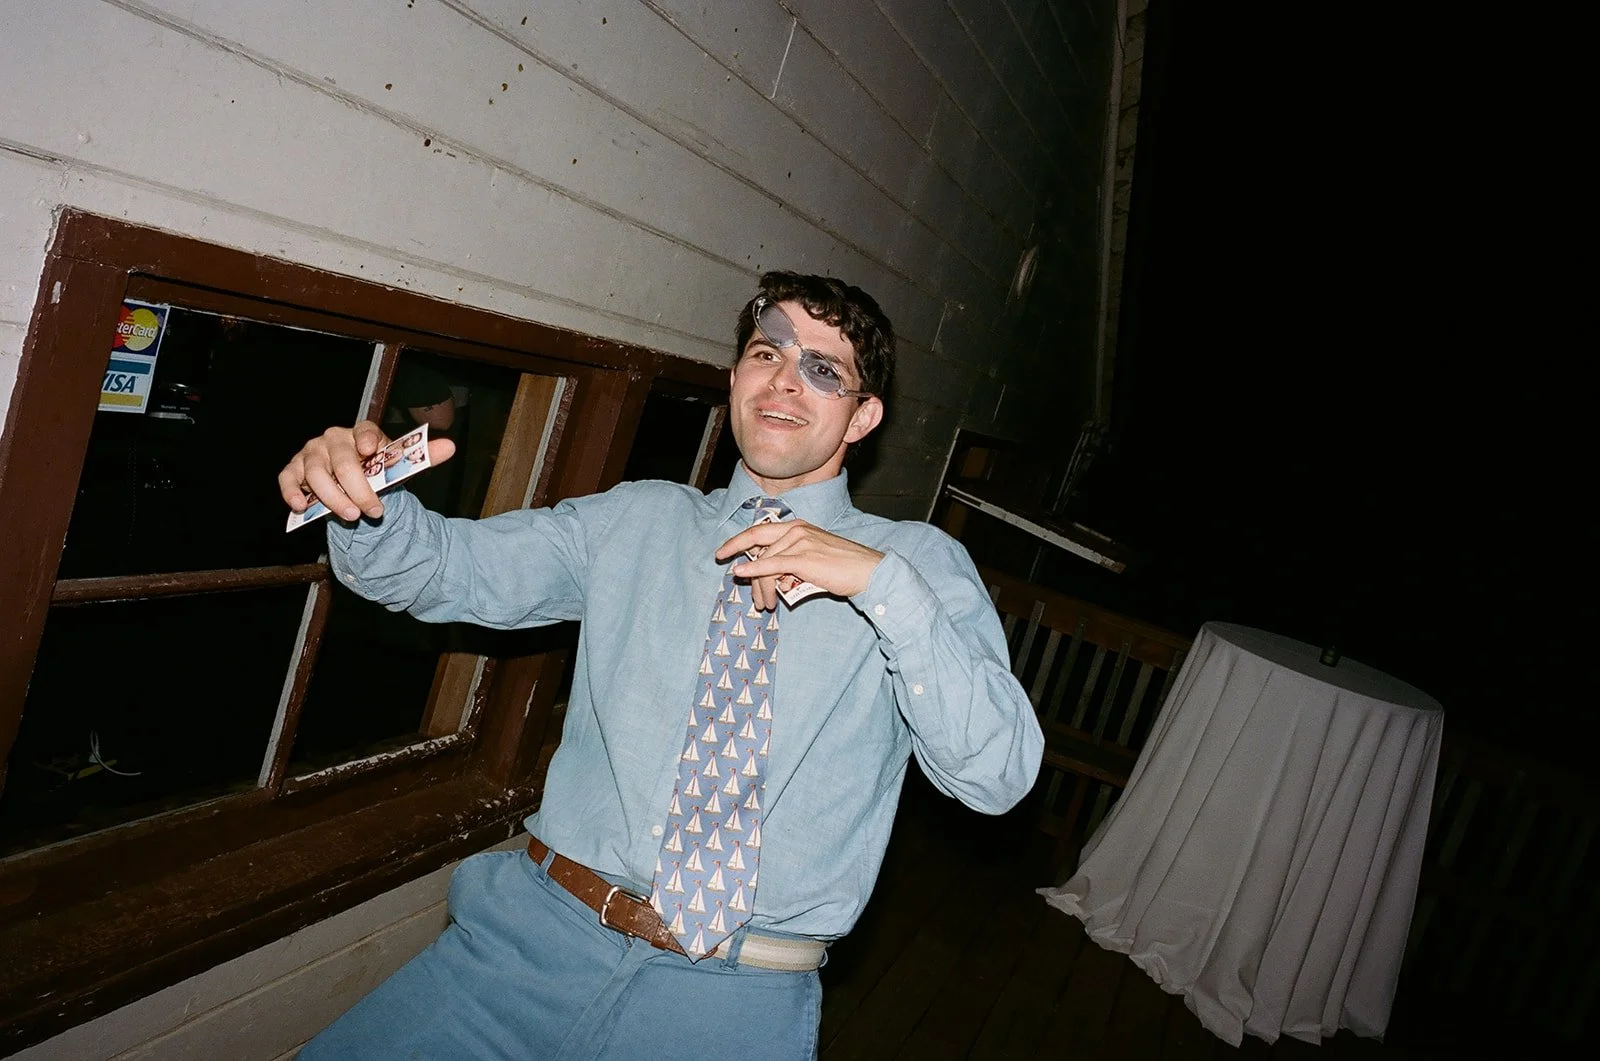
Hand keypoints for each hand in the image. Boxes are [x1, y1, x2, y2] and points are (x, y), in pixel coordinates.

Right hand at [277, 420, 455, 521]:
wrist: (352, 482)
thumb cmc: (375, 470)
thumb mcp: (398, 465)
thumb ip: (422, 457)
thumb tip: (451, 447)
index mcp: (361, 433)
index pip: (365, 430)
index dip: (367, 440)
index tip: (370, 451)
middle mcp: (334, 439)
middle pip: (343, 463)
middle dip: (359, 490)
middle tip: (373, 511)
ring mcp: (311, 454)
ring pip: (317, 475)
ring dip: (334, 498)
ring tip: (351, 516)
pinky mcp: (294, 470)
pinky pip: (288, 480)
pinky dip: (292, 493)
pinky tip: (302, 507)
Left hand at [716, 520, 883, 611]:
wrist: (866, 572)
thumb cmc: (843, 568)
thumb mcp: (813, 557)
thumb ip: (791, 560)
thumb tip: (770, 575)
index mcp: (798, 526)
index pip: (761, 530)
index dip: (739, 539)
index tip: (724, 550)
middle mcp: (796, 529)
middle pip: (757, 542)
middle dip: (737, 552)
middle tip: (723, 564)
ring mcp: (800, 542)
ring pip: (765, 562)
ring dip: (760, 586)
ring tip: (764, 604)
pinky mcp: (803, 558)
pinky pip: (771, 564)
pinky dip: (754, 570)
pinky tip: (741, 575)